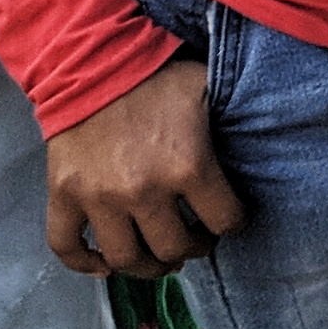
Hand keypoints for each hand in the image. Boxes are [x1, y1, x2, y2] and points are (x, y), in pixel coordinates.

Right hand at [44, 60, 243, 278]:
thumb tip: (264, 135)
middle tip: (197, 238)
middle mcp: (143, 191)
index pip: (225, 220)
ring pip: (126, 258)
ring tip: (160, 258)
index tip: (231, 219)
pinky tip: (105, 265)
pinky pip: (66, 246)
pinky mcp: (63, 195)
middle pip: (175, 248)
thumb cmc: (158, 76)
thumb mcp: (210, 91)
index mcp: (188, 166)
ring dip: (147, 266)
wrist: (92, 62)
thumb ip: (233, 122)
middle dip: (193, 247)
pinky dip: (84, 263)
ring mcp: (99, 198)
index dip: (234, 223)